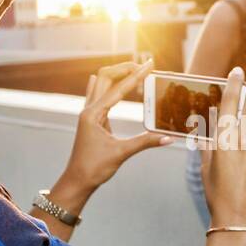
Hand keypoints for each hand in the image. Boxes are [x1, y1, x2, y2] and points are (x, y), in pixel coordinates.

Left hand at [61, 59, 171, 193]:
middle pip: (106, 77)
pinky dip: (104, 84)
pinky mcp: (90, 120)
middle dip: (125, 68)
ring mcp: (88, 114)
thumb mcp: (122, 153)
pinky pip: (96, 95)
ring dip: (116, 74)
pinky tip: (99, 78)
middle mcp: (89, 110)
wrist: (77, 181)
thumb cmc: (94, 168)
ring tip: (132, 68)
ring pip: (100, 84)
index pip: (119, 88)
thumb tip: (168, 138)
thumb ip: (145, 142)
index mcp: (94, 114)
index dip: (136, 76)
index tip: (149, 65)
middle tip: (143, 65)